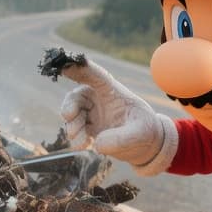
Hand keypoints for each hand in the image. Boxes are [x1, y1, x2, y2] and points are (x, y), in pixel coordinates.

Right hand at [59, 59, 176, 173]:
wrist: (146, 146)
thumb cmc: (146, 131)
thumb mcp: (141, 133)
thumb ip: (121, 138)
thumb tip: (98, 143)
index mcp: (112, 91)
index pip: (95, 76)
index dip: (79, 68)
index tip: (64, 65)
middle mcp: (99, 100)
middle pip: (76, 96)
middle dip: (69, 106)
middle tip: (69, 117)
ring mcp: (92, 114)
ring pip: (72, 115)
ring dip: (72, 127)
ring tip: (81, 142)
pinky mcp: (89, 129)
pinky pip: (74, 131)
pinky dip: (76, 139)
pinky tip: (84, 146)